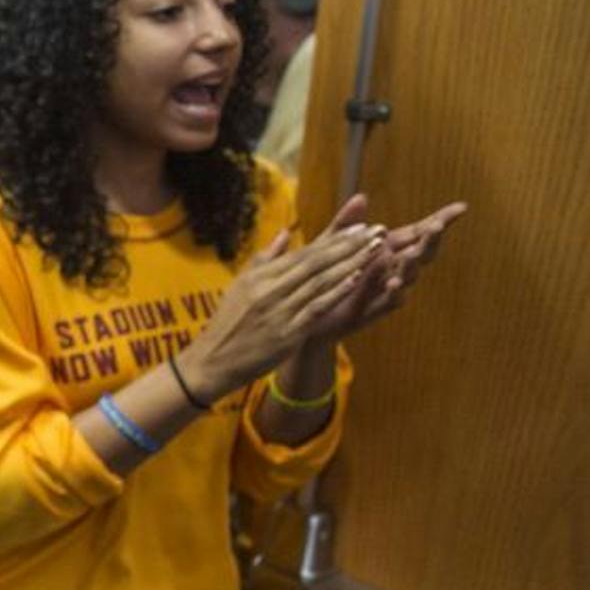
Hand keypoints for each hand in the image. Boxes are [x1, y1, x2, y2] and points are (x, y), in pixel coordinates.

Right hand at [182, 198, 387, 398]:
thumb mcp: (239, 286)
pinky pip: (316, 308)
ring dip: (351, 264)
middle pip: (316, 263)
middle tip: (378, 231)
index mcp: (259, 277)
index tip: (362, 227)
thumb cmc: (227, 325)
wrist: (211, 361)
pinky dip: (337, 293)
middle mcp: (269, 290)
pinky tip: (357, 280)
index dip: (336, 239)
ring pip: (320, 282)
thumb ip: (264, 259)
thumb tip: (285, 234)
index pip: (304, 253)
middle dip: (350, 246)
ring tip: (377, 250)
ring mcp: (278, 311)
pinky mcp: (286, 333)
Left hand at [303, 196, 464, 340]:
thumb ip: (346, 223)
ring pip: (407, 277)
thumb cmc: (321, 276)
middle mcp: (390, 269)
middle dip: (430, 240)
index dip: (439, 220)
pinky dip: (393, 292)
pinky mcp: (371, 311)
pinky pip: (387, 302)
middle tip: (436, 226)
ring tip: (412, 253)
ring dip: (411, 265)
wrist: (305, 314)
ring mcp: (384, 291)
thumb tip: (362, 196)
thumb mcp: (329, 245)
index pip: (417, 232)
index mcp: (384, 250)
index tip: (461, 207)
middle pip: (419, 253)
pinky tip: (393, 283)